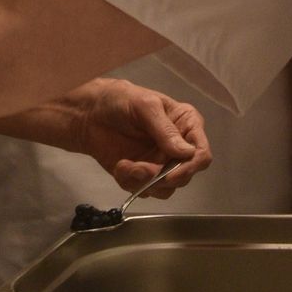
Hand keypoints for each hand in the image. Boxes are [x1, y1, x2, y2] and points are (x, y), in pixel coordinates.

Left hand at [71, 81, 211, 195]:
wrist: (89, 114)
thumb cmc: (119, 100)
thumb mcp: (145, 106)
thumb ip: (165, 130)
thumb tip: (187, 153)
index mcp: (186, 125)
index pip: (201, 152)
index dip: (191, 167)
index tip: (171, 174)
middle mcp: (178, 147)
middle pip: (185, 176)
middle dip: (162, 178)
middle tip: (141, 169)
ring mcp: (160, 163)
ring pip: (166, 189)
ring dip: (144, 182)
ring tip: (126, 166)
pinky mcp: (142, 175)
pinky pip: (144, 191)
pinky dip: (130, 182)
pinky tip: (120, 166)